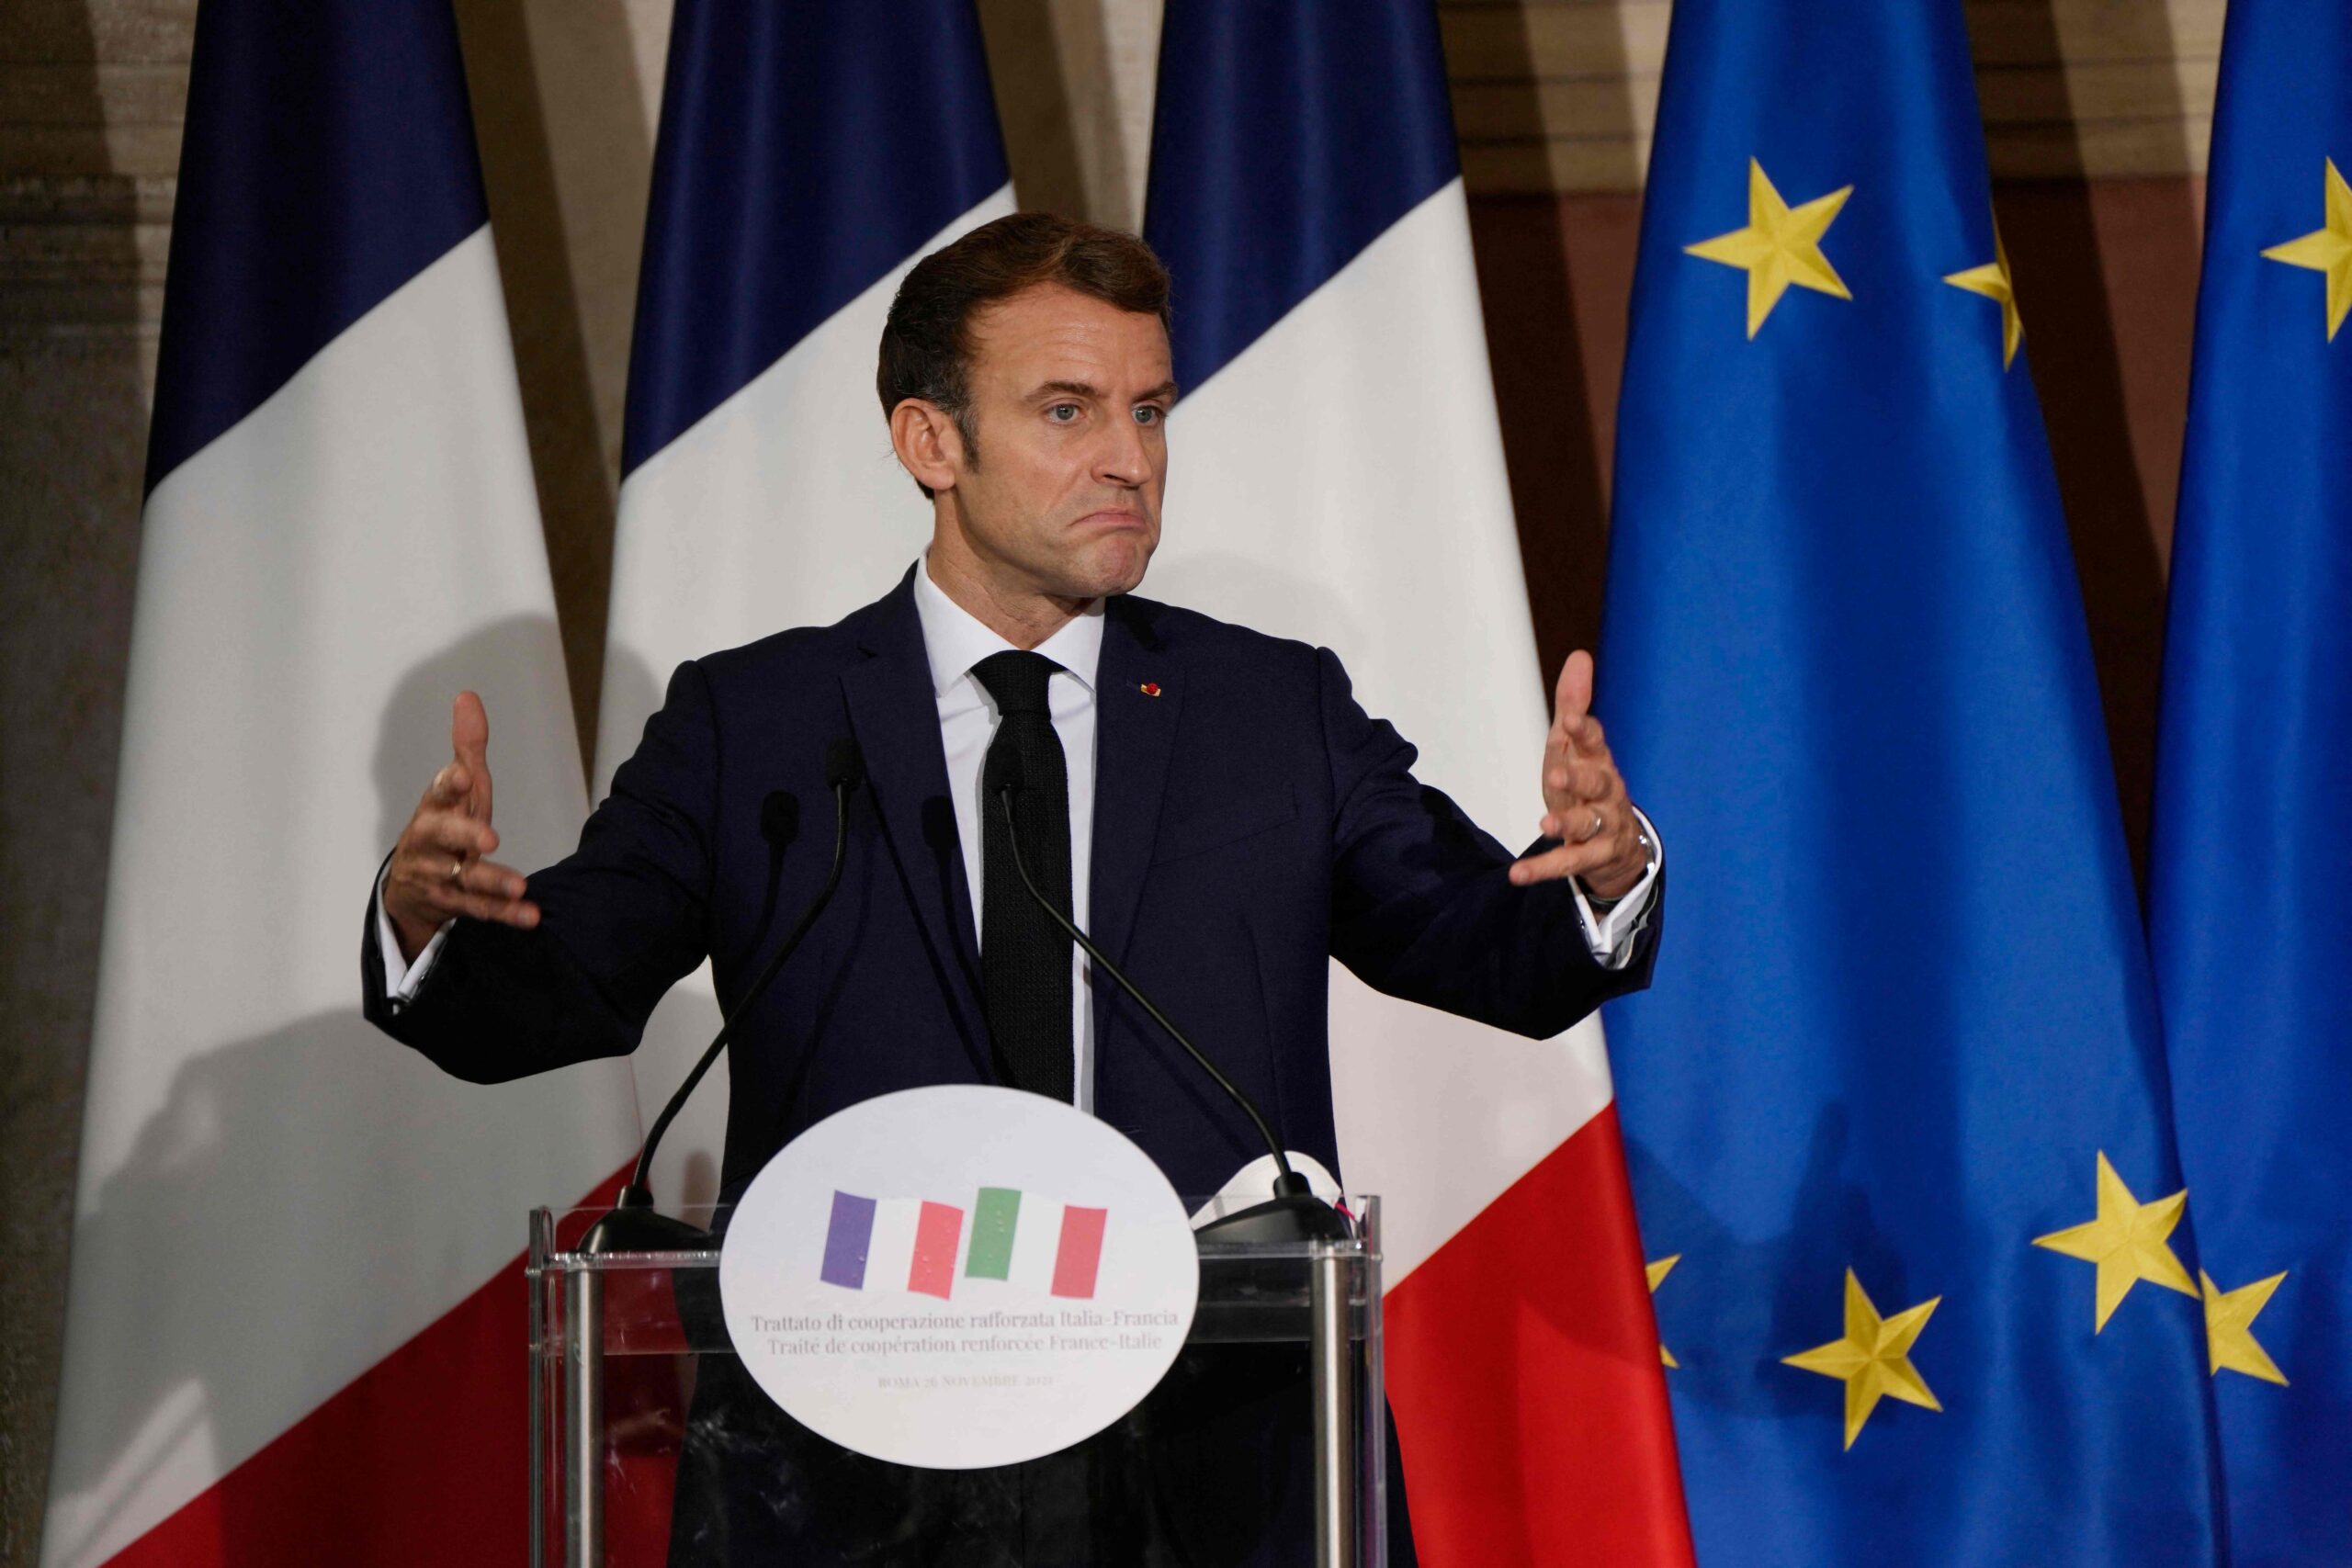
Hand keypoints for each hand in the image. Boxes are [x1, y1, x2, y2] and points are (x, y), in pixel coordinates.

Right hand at [382, 691, 538, 960]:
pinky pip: (478, 910)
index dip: (449, 784)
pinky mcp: (450, 905)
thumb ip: (467, 747)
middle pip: (442, 837)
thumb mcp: (458, 787)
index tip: (463, 775)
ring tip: (519, 885)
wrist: (413, 884)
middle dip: (464, 836)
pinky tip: (531, 915)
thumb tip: (468, 696)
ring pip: (461, 880)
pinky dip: (505, 914)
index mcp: (434, 808)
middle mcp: (429, 842)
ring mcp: (437, 876)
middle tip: (490, 839)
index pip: (437, 792)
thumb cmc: (445, 824)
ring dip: (490, 883)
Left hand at [1508, 650, 1649, 898]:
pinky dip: (1543, 870)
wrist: (1618, 844)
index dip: (1585, 731)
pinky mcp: (1595, 857)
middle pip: (1598, 781)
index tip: (1572, 718)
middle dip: (1580, 776)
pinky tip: (1516, 875)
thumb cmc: (1587, 785)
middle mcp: (1607, 792)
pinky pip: (1570, 863)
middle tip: (1557, 771)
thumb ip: (1573, 706)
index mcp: (1600, 761)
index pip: (1596, 742)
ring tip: (1545, 823)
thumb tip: (1579, 656)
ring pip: (1589, 824)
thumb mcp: (1575, 747)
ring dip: (1568, 822)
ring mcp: (1605, 826)